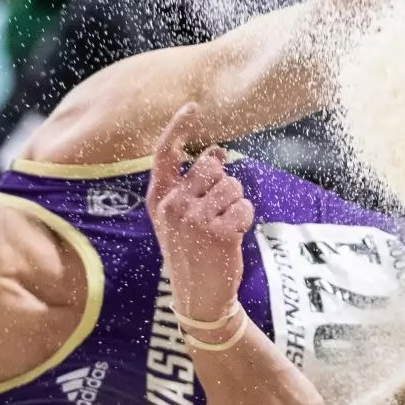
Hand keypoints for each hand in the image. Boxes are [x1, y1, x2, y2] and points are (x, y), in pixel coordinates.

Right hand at [146, 104, 255, 327]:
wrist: (199, 297)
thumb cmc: (191, 252)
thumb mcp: (181, 217)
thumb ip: (194, 184)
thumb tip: (217, 150)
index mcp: (159, 200)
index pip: (164, 154)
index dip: (178, 127)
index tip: (192, 106)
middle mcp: (173, 206)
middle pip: (213, 167)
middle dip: (223, 184)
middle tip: (216, 213)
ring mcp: (194, 219)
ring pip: (233, 186)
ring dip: (236, 204)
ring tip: (222, 228)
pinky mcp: (218, 232)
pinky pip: (245, 207)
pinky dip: (245, 220)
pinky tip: (232, 237)